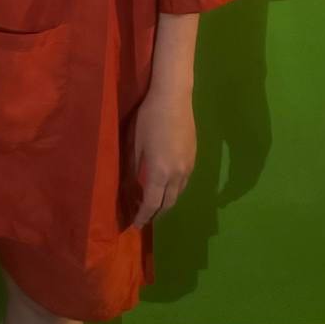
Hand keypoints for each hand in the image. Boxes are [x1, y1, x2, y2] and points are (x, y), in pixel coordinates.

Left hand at [129, 86, 195, 227]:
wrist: (174, 97)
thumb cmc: (149, 118)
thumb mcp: (135, 143)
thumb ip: (134, 168)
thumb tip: (130, 187)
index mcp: (160, 172)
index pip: (152, 204)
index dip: (143, 216)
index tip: (135, 226)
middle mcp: (177, 174)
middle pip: (168, 203)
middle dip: (156, 214)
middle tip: (145, 217)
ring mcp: (188, 166)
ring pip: (178, 194)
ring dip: (166, 202)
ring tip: (155, 203)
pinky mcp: (194, 157)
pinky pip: (184, 182)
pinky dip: (174, 190)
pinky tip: (167, 185)